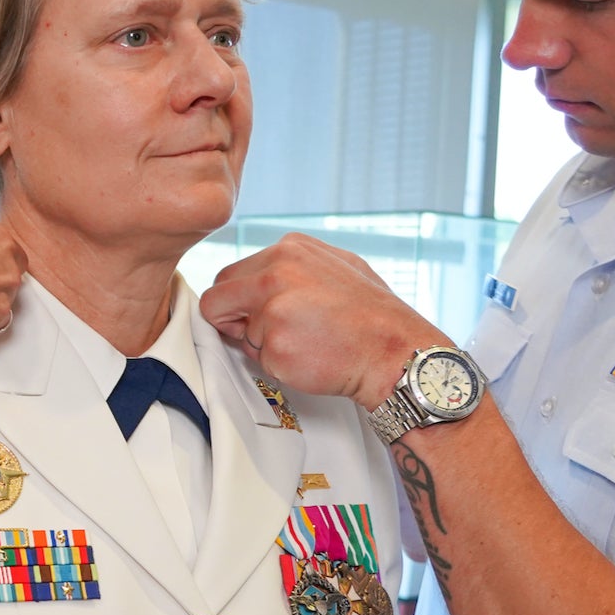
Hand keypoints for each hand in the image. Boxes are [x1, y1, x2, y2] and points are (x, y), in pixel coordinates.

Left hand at [198, 232, 444, 405]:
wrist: (397, 352)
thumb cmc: (369, 317)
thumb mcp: (334, 268)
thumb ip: (289, 269)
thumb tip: (253, 282)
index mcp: (289, 249)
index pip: (231, 275)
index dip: (241, 302)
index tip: (262, 315)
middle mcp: (276, 271)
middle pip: (218, 299)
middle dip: (235, 321)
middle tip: (274, 333)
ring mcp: (274, 307)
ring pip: (237, 333)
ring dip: (261, 345)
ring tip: (307, 342)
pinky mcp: (276, 343)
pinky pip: (257, 360)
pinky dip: (278, 366)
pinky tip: (311, 357)